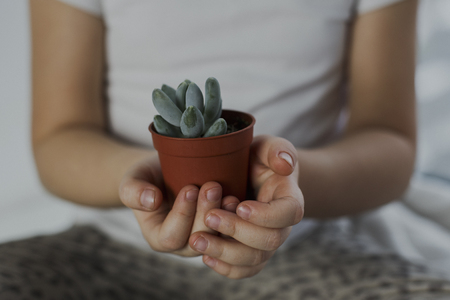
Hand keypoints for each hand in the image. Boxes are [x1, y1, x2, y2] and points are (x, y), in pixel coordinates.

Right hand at [119, 153, 238, 256]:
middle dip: (206, 213)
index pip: (171, 236)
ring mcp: (206, 238)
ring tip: (230, 194)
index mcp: (159, 238)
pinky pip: (232, 231)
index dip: (182, 215)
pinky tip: (240, 198)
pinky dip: (237, 217)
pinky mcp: (222, 229)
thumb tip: (151, 201)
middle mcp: (184, 244)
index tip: (190, 189)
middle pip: (199, 238)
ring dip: (225, 217)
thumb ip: (134, 191)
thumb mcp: (132, 180)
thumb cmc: (147, 178)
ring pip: (219, 237)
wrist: (165, 172)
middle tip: (212, 187)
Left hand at [189, 135, 303, 277]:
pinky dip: (225, 268)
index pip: (288, 214)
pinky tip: (205, 256)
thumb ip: (278, 150)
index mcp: (289, 199)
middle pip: (269, 241)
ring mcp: (266, 243)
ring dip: (224, 253)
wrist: (251, 175)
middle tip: (210, 216)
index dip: (266, 215)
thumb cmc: (259, 159)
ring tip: (196, 240)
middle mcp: (281, 226)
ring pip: (253, 260)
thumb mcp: (268, 146)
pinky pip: (243, 270)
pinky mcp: (250, 252)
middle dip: (237, 231)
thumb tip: (285, 164)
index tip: (240, 205)